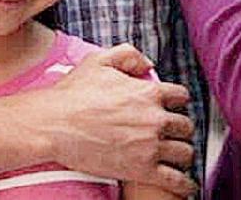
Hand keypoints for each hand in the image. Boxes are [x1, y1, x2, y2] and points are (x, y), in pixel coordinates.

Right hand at [33, 44, 195, 196]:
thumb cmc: (73, 93)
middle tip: (173, 134)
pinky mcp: (141, 169)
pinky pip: (174, 179)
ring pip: (185, 151)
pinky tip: (186, 185)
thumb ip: (129, 55)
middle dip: (180, 129)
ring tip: (177, 157)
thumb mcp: (100, 60)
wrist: (54, 125)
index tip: (171, 108)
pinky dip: (184, 183)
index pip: (180, 96)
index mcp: (148, 92)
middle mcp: (155, 118)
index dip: (177, 102)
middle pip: (186, 125)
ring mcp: (149, 145)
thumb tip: (148, 65)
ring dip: (183, 154)